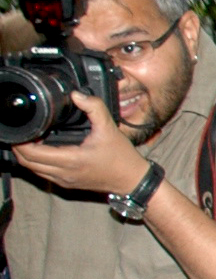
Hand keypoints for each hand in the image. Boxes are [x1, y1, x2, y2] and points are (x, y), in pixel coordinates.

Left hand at [10, 93, 153, 196]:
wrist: (133, 180)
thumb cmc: (122, 158)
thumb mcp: (109, 128)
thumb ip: (94, 107)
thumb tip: (77, 95)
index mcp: (71, 160)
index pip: (31, 153)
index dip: (22, 140)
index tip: (26, 128)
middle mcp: (64, 173)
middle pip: (26, 162)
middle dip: (20, 146)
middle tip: (26, 131)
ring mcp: (64, 180)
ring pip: (32, 169)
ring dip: (28, 155)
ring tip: (33, 139)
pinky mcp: (67, 184)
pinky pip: (42, 174)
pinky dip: (37, 162)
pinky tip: (45, 150)